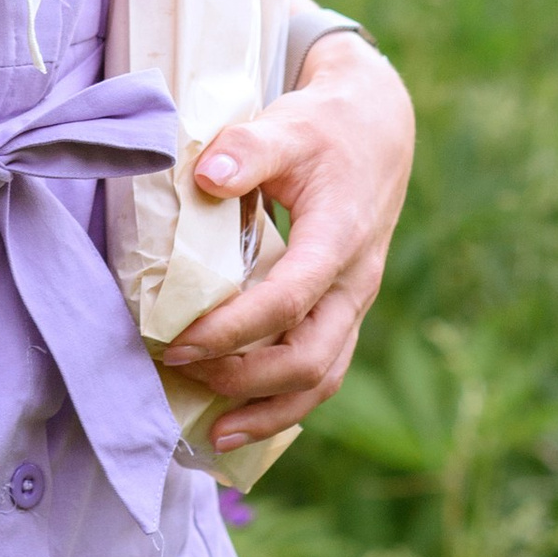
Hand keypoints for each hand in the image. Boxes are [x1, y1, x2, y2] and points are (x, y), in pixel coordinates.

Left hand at [161, 32, 414, 455]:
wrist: (379, 131)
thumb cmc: (326, 128)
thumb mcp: (290, 124)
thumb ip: (249, 148)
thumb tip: (205, 176)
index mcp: (340, 239)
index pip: (288, 301)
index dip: (234, 329)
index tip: (178, 341)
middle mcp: (354, 283)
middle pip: (311, 359)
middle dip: (246, 380)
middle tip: (181, 372)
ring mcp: (352, 303)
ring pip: (323, 378)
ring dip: (269, 410)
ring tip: (214, 432)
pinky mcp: (342, 311)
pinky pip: (321, 371)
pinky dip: (283, 403)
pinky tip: (239, 417)